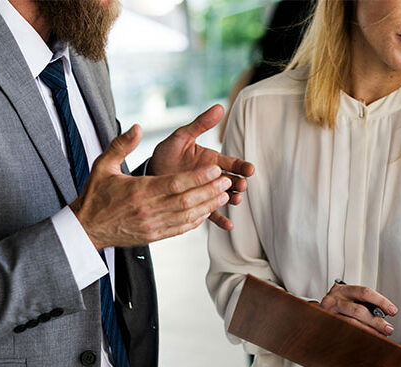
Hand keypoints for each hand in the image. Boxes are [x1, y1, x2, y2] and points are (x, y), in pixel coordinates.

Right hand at [70, 124, 232, 249]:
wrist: (86, 229)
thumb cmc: (95, 195)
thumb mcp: (103, 165)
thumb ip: (121, 145)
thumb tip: (137, 127)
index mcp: (139, 192)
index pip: (176, 184)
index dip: (199, 177)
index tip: (216, 169)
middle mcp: (148, 211)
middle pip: (187, 201)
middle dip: (210, 190)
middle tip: (227, 181)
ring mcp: (152, 226)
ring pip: (188, 216)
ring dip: (208, 206)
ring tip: (224, 195)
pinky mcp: (154, 236)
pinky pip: (181, 229)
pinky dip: (196, 221)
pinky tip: (207, 211)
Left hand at [148, 105, 254, 230]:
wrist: (150, 173)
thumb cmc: (166, 153)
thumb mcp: (182, 136)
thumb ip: (200, 124)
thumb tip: (219, 107)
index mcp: (211, 161)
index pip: (232, 163)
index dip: (242, 166)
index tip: (249, 169)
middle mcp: (212, 178)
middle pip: (232, 181)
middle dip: (239, 183)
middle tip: (241, 185)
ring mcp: (205, 192)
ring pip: (224, 197)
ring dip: (232, 199)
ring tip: (235, 200)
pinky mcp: (197, 205)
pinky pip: (211, 214)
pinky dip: (220, 220)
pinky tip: (228, 225)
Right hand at [320, 283, 397, 336]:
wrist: (312, 316)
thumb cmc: (337, 308)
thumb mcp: (348, 300)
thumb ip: (364, 304)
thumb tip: (384, 316)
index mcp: (342, 290)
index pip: (365, 292)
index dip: (381, 301)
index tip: (392, 311)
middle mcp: (333, 300)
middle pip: (358, 310)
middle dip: (376, 321)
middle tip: (388, 329)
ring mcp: (327, 314)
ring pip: (351, 324)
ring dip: (369, 332)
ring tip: (380, 337)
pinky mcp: (325, 326)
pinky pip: (344, 333)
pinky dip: (358, 338)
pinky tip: (367, 341)